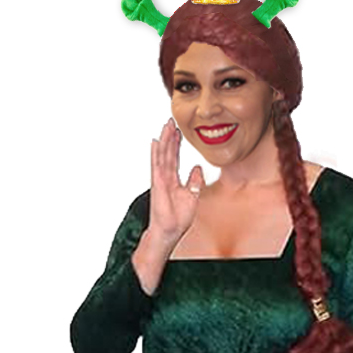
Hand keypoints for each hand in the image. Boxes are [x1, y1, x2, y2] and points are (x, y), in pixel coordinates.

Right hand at [149, 117, 204, 247]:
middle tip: (171, 121)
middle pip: (168, 153)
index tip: (179, 131)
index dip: (177, 144)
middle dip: (169, 137)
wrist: (170, 231)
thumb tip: (198, 168)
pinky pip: (156, 165)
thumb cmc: (178, 219)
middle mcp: (165, 178)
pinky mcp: (158, 184)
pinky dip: (156, 153)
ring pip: (162, 155)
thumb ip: (194, 182)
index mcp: (174, 180)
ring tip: (166, 125)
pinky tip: (155, 142)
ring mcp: (160, 180)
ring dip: (164, 140)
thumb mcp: (193, 197)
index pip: (175, 158)